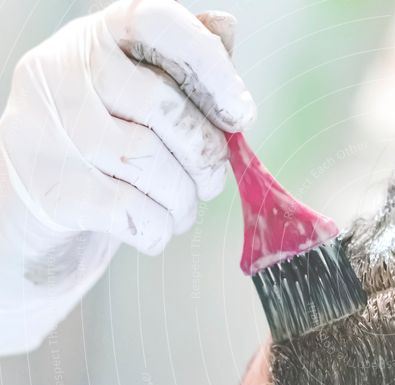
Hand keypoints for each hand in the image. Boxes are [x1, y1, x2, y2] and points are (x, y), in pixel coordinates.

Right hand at [0, 0, 255, 353]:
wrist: (31, 208)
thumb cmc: (99, 146)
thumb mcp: (135, 94)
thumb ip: (181, 65)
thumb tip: (225, 27)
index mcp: (94, 39)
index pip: (159, 24)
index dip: (212, 68)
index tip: (242, 115)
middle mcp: (63, 73)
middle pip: (164, 107)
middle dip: (206, 156)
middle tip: (211, 180)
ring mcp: (50, 131)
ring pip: (151, 165)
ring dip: (185, 200)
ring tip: (183, 207)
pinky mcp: (53, 189)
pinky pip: (134, 213)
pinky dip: (161, 229)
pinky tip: (159, 227)